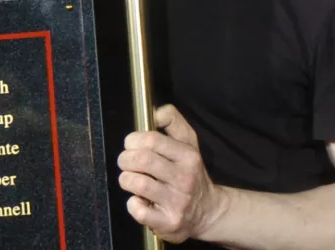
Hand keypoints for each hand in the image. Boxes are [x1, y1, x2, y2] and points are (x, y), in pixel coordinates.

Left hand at [117, 105, 225, 242]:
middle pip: (141, 160)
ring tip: (133, 180)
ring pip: (136, 183)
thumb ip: (172, 121)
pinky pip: (138, 209)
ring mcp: (177, 202)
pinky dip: (132, 204)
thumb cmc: (189, 172)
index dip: (133, 140)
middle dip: (125, 159)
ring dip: (126, 179)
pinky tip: (140, 201)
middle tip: (127, 163)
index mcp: (188, 156)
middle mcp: (185, 179)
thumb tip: (154, 111)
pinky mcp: (168, 222)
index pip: (151, 139)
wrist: (209, 212)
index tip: (131, 145)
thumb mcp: (188, 142)